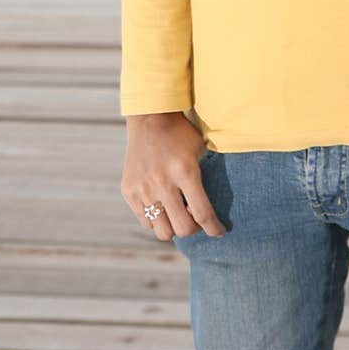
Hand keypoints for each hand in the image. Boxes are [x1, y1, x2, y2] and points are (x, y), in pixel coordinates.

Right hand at [122, 112, 226, 241]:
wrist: (149, 117)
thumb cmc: (180, 134)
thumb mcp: (199, 150)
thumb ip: (204, 179)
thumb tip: (210, 213)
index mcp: (185, 172)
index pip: (203, 214)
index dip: (214, 229)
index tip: (220, 232)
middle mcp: (162, 182)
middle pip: (182, 229)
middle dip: (194, 229)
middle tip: (195, 219)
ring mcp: (143, 188)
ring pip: (162, 231)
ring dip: (173, 227)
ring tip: (177, 214)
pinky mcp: (129, 190)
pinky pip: (145, 221)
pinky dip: (156, 219)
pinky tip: (162, 205)